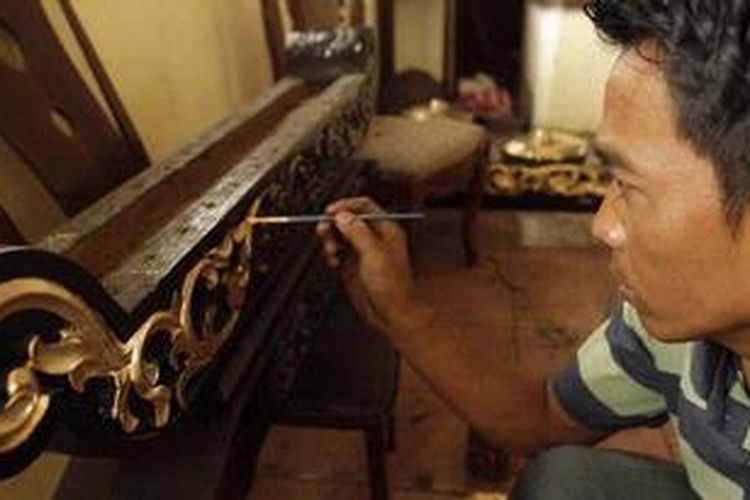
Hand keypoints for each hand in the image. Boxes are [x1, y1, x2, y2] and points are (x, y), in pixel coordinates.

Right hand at [316, 197, 424, 334]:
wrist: (391, 314)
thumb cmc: (394, 288)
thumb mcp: (375, 255)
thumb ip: (357, 232)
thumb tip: (342, 216)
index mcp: (386, 229)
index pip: (364, 206)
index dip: (346, 206)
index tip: (330, 212)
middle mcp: (374, 238)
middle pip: (349, 220)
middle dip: (335, 223)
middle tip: (324, 230)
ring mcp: (362, 251)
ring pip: (340, 235)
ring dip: (331, 239)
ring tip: (330, 249)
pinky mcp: (353, 265)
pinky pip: (337, 252)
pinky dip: (331, 254)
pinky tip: (333, 261)